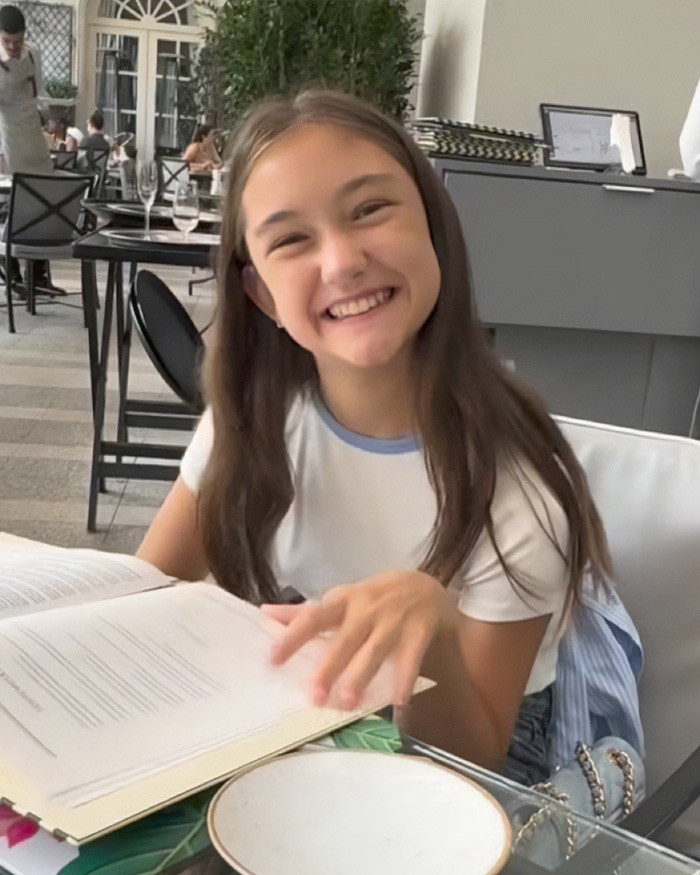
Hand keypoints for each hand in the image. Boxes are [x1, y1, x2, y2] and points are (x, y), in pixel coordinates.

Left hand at [261, 570, 446, 709]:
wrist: (425, 586)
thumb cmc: (374, 597)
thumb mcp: (342, 599)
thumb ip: (305, 612)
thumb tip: (266, 614)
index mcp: (343, 601)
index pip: (313, 618)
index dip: (293, 637)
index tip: (273, 658)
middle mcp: (366, 610)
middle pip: (344, 640)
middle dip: (330, 667)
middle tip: (314, 694)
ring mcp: (394, 621)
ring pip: (375, 650)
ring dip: (362, 675)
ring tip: (350, 701)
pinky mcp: (418, 632)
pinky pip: (411, 657)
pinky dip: (405, 678)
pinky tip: (398, 700)